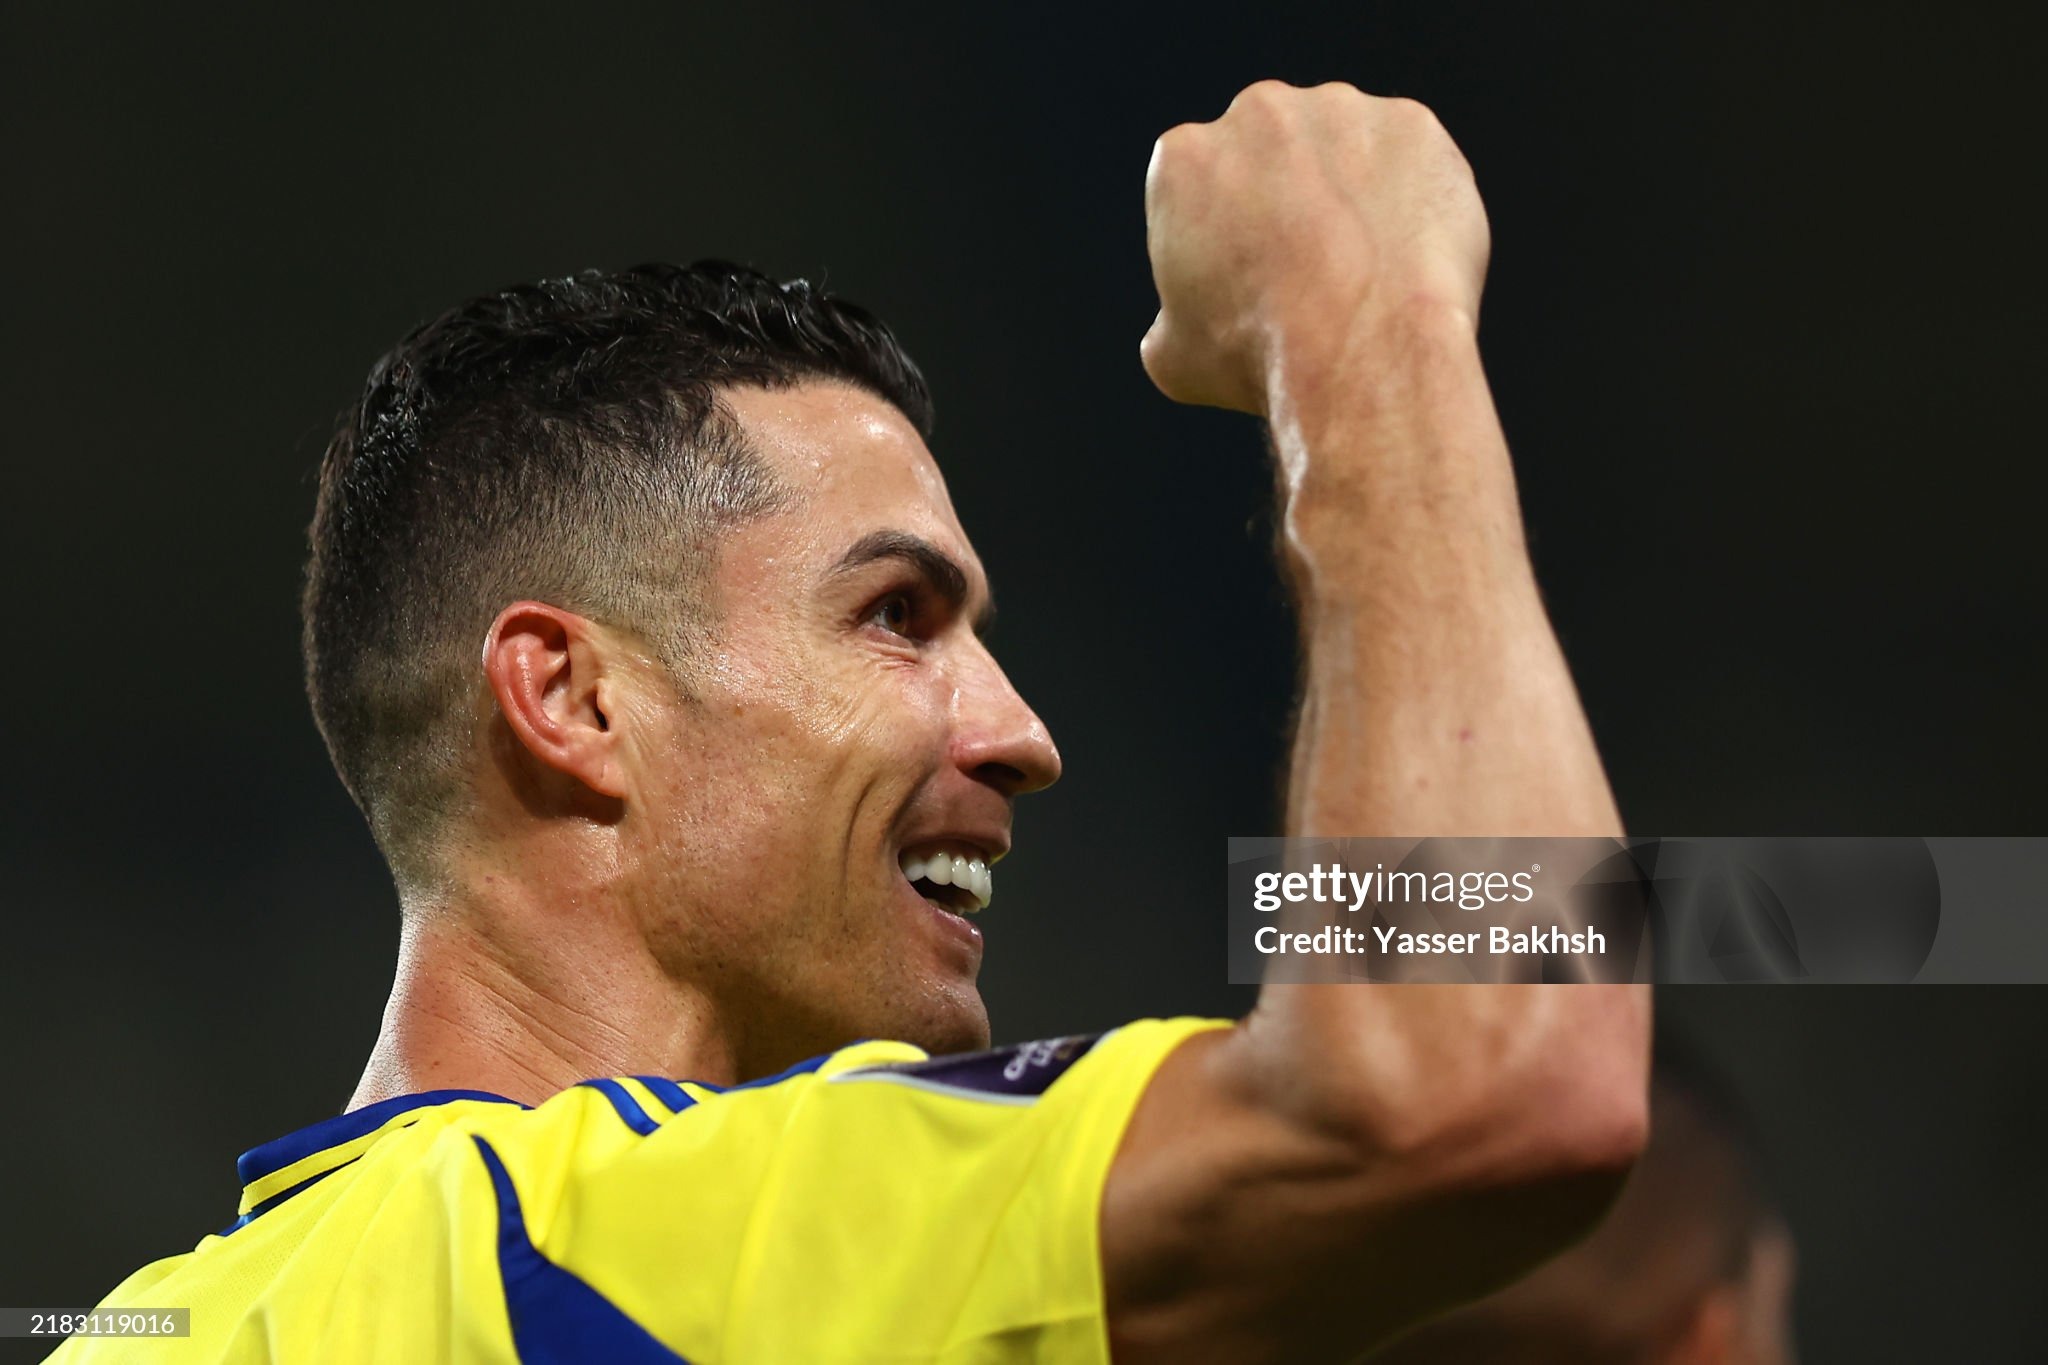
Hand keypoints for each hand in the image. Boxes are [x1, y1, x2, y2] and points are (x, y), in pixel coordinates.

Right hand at [1140, 80, 1490, 415]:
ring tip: (1365, 264)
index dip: (1224, 230)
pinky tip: (1407, 252)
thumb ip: (1172, 318)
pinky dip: (1412, 196)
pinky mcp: (1410, 124)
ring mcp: (1341, 111)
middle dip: (1287, 194)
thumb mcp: (1175, 357)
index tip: (1246, 270)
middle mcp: (1258, 114)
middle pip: (1272, 148)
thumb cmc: (1261, 355)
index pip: (1199, 181)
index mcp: (1184, 159)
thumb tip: (1177, 330)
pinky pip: (1409, 157)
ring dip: (1351, 189)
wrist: (1358, 349)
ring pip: (1345, 146)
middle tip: (1310, 264)